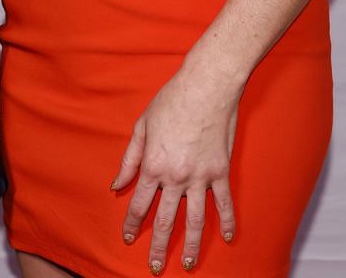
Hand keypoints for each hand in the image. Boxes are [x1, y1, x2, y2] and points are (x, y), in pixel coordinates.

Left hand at [112, 65, 240, 273]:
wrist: (207, 86)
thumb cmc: (171, 101)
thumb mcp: (141, 126)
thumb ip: (129, 159)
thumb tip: (117, 185)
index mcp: (152, 165)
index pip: (138, 204)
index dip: (131, 223)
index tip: (128, 238)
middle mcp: (175, 177)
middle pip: (165, 220)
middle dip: (158, 245)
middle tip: (156, 266)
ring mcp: (200, 176)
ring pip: (195, 219)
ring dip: (192, 245)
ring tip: (190, 264)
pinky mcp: (220, 171)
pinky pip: (224, 202)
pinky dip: (227, 221)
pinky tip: (229, 237)